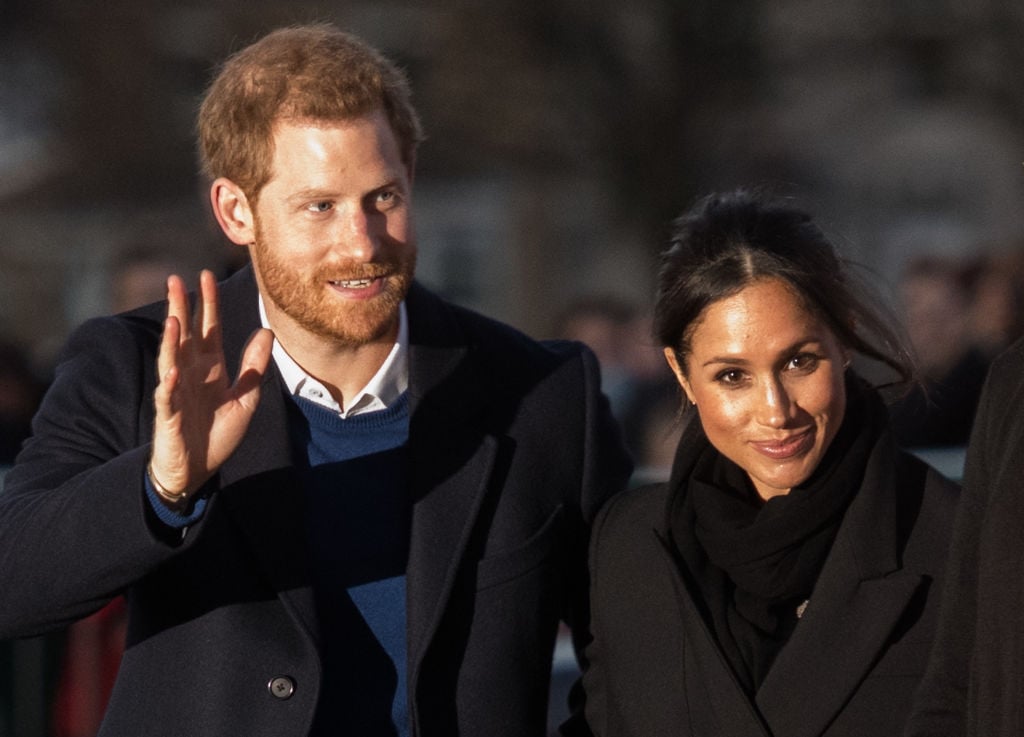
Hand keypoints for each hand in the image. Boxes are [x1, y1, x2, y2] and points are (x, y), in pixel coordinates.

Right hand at [149, 270, 273, 500]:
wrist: (198, 470)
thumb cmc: (217, 434)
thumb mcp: (245, 398)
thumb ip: (254, 367)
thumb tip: (266, 332)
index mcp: (210, 369)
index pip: (208, 329)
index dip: (207, 304)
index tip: (207, 276)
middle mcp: (190, 375)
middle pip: (184, 335)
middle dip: (180, 308)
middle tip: (175, 278)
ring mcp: (176, 393)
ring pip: (171, 361)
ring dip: (171, 341)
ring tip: (172, 318)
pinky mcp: (168, 417)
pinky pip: (167, 399)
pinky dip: (168, 386)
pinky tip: (172, 373)